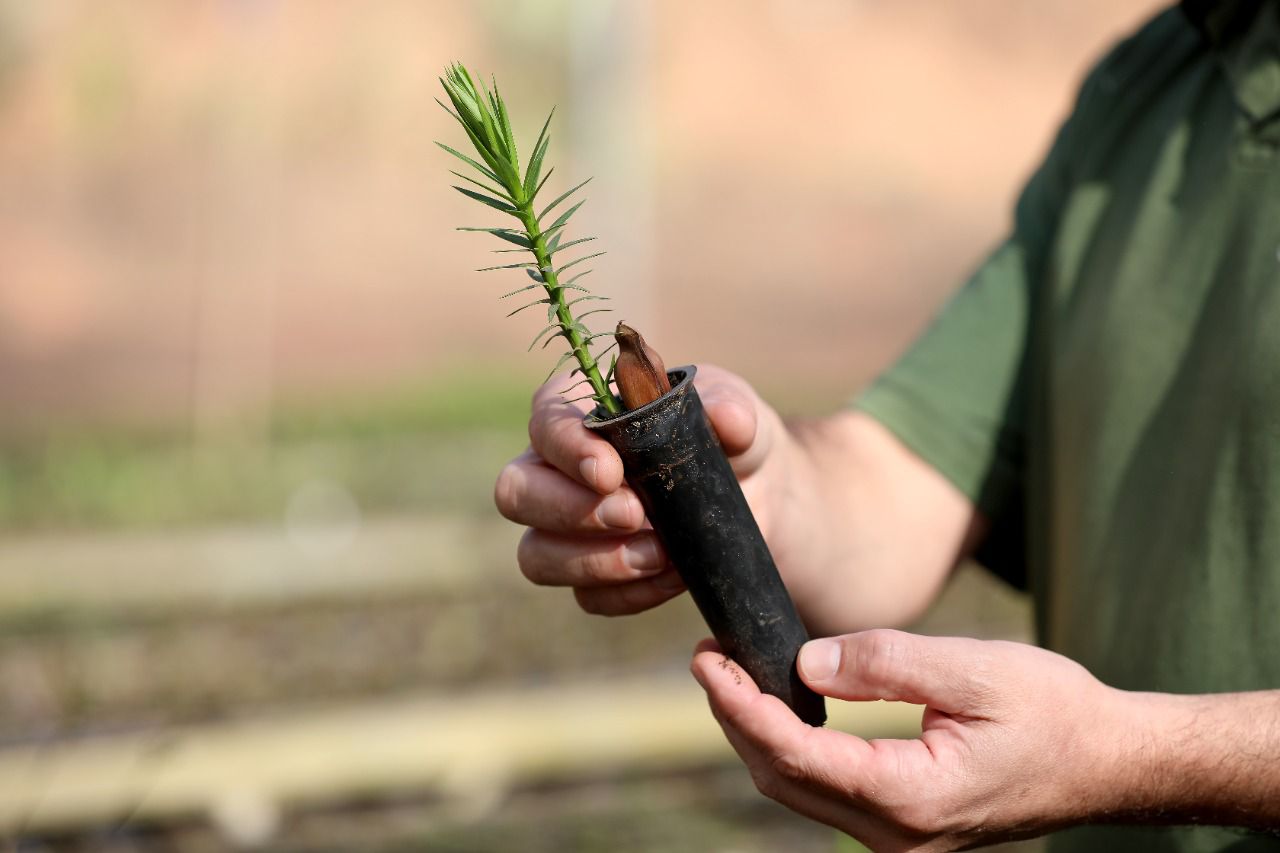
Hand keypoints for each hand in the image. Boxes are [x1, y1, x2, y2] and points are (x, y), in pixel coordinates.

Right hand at [495, 364, 789, 614]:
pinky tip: (672, 576)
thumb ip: (731, 409)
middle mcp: (555, 470)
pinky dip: (630, 593)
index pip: (544, 421)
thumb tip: (726, 418)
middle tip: (635, 514)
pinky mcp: (591, 577)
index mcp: (580, 413)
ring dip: (597, 561)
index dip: (566, 448)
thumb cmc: (727, 440)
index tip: (610, 471)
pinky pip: (587, 598)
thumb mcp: (738, 415)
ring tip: (661, 553)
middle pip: (516, 493)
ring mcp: (564, 530)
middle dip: (571, 511)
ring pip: (536, 556)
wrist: (754, 498)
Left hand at [692, 630, 1130, 850]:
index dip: (740, 706)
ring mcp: (900, 839)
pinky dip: (793, 749)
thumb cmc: (1055, 710)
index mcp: (911, 796)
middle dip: (735, 719)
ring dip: (758, 735)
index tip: (707, 659)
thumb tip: (806, 663)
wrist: (1111, 761)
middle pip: (783, 778)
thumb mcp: (974, 669)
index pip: (796, 753)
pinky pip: (827, 792)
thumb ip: (886, 663)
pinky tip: (781, 708)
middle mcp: (898, 834)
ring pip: (799, 790)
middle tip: (709, 658)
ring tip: (732, 676)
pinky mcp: (905, 826)